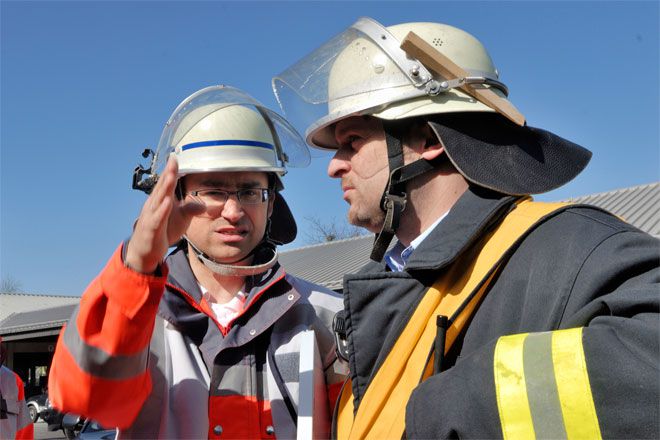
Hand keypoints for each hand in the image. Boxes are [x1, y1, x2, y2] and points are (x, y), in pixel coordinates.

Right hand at [125, 156, 204, 273]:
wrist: (145, 251)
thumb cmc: (162, 232)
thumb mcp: (180, 219)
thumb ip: (190, 209)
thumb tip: (203, 204)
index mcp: (160, 201)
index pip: (166, 184)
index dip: (171, 171)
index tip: (175, 157)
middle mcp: (154, 206)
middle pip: (162, 187)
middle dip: (168, 174)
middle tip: (173, 160)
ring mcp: (151, 217)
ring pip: (158, 200)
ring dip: (164, 187)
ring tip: (170, 175)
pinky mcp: (151, 229)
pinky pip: (157, 218)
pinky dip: (162, 210)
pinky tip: (167, 202)